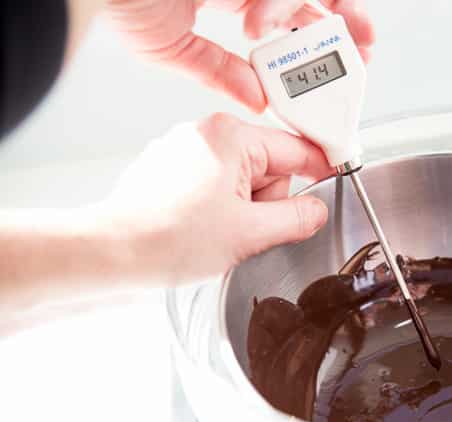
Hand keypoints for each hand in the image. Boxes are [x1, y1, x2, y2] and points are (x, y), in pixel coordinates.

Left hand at [102, 112, 331, 283]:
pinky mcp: (171, 169)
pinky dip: (220, 209)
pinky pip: (216, 187)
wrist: (112, 255)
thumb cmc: (168, 239)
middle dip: (269, 201)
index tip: (336, 182)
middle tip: (248, 229)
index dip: (321, 170)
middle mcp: (206, 132)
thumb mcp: (251, 233)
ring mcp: (185, 150)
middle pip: (269, 166)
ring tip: (219, 232)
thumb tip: (317, 210)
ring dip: (243, 209)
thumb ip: (297, 218)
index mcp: (230, 136)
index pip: (296, 148)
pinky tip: (201, 230)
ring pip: (242, 180)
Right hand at [104, 0, 374, 111]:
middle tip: (365, 47)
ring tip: (336, 32)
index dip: (324, 40)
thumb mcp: (176, 50)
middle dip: (346, 23)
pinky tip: (257, 23)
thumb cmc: (120, 2)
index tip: (347, 65)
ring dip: (327, 10)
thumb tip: (255, 99)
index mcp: (238, 1)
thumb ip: (219, 72)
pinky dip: (277, 4)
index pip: (296, 19)